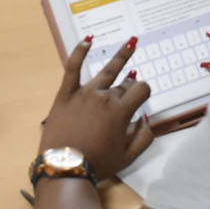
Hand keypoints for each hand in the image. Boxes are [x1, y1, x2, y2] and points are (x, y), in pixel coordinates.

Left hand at [41, 37, 153, 180]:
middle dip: (130, 84)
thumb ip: (144, 137)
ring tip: (130, 44)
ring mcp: (84, 94)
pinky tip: (88, 40)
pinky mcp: (65, 94)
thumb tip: (146, 119)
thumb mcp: (128, 157)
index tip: (141, 99)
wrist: (64, 168)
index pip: (141, 90)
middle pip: (123, 84)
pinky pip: (73, 68)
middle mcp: (104, 98)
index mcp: (121, 112)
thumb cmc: (97, 164)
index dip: (144, 92)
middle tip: (131, 83)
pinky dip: (80, 52)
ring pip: (105, 71)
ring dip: (120, 57)